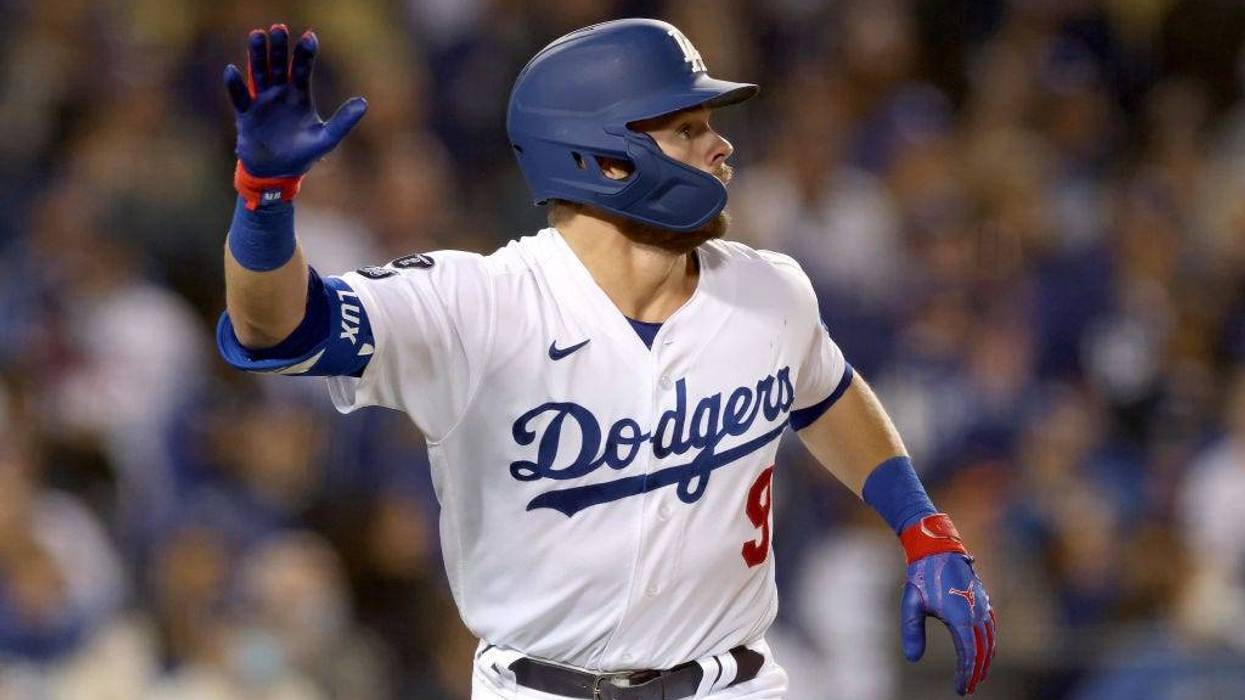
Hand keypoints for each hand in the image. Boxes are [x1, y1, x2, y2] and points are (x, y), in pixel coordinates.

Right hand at [223, 24, 366, 177]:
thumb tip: (364, 103)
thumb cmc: (302, 154)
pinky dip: (235, 85)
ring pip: (260, 73)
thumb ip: (343, 121)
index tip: (310, 37)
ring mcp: (262, 102)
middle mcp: (280, 93)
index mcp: (300, 95)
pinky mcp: (246, 115)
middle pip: (279, 65)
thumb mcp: (326, 139)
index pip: (303, 69)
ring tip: (257, 35)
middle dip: (279, 48)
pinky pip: (240, 97)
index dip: (305, 54)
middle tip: (279, 29)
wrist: (277, 173)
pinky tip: (232, 70)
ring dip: (257, 56)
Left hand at [901, 552, 996, 695]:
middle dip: (976, 672)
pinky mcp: (984, 599)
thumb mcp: (912, 604)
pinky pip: (992, 626)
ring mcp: (983, 605)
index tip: (960, 690)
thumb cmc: (921, 576)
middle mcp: (976, 612)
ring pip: (990, 639)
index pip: (968, 654)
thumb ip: (912, 631)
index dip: (966, 674)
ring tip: (978, 676)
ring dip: (986, 659)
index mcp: (960, 616)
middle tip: (967, 689)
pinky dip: (990, 643)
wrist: (937, 549)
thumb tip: (913, 659)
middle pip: (982, 650)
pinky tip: (985, 650)